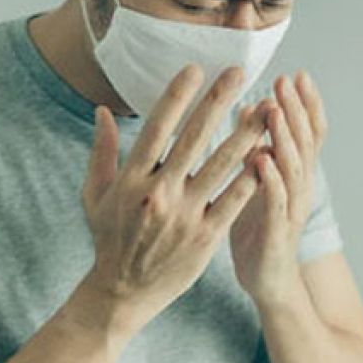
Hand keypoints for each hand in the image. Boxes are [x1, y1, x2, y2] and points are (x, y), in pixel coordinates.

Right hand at [80, 64, 267, 333]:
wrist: (121, 293)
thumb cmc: (109, 238)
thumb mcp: (95, 194)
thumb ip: (102, 151)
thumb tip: (103, 111)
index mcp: (131, 178)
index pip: (157, 127)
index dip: (177, 96)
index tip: (195, 69)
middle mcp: (158, 192)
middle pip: (194, 138)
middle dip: (218, 101)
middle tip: (239, 72)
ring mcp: (184, 215)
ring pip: (221, 166)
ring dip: (246, 134)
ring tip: (266, 109)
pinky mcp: (204, 237)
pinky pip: (233, 201)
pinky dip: (250, 177)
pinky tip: (268, 155)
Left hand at [229, 70, 328, 303]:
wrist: (268, 280)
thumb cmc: (259, 226)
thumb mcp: (258, 180)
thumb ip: (258, 144)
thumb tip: (252, 106)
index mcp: (296, 173)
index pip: (308, 132)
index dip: (306, 104)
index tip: (298, 74)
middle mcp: (301, 188)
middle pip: (305, 143)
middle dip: (296, 111)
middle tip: (286, 81)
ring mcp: (291, 210)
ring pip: (293, 169)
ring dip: (285, 138)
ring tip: (275, 111)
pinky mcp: (277, 233)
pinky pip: (275, 203)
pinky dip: (271, 180)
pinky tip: (261, 160)